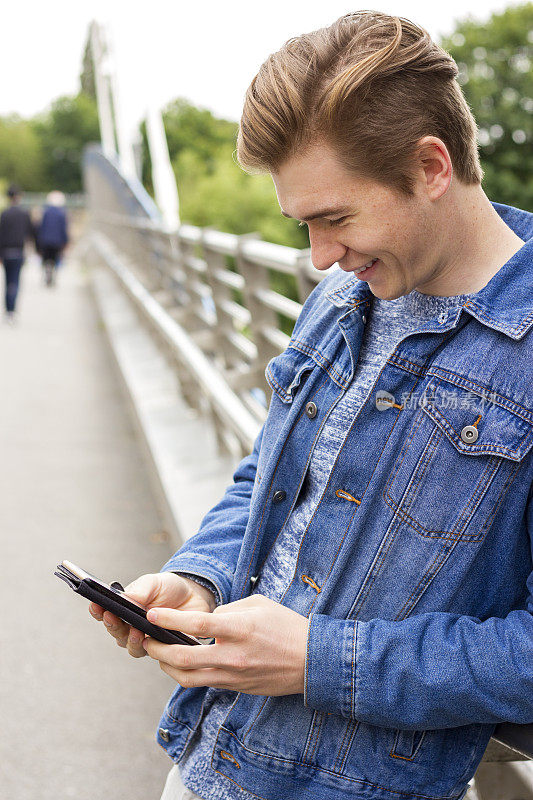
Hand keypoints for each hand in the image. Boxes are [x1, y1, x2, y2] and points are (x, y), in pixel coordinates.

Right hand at [88, 572, 215, 658]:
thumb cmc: (169, 588)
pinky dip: (154, 648)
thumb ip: (140, 590)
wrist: (194, 595)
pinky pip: (156, 654)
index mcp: (124, 610)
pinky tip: (156, 640)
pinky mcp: (164, 649)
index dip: (97, 611)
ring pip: (132, 647)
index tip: (95, 605)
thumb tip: (126, 598)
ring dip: (131, 640)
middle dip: (113, 625)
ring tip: (137, 631)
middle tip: (112, 617)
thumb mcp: (154, 582)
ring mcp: (147, 640)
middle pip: (116, 633)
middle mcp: (131, 628)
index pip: (105, 613)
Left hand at [142, 594, 308, 695]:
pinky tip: (180, 662)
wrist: (311, 662)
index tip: (151, 615)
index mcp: (240, 629)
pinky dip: (186, 673)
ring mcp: (233, 675)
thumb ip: (228, 609)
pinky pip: (203, 682)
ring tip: (158, 653)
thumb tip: (208, 618)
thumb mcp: (258, 604)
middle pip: (184, 658)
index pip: (197, 624)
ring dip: (167, 666)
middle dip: (158, 649)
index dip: (170, 620)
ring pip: (188, 677)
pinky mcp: (235, 687)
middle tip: (146, 639)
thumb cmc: (286, 627)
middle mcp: (233, 655)